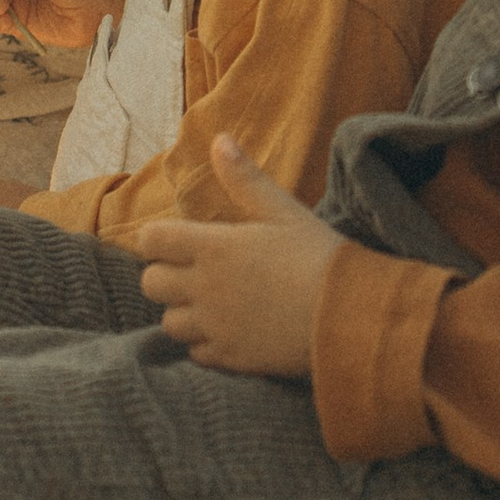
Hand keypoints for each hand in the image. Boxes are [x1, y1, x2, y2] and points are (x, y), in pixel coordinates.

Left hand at [136, 137, 344, 375]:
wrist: (350, 316)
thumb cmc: (319, 257)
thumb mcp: (283, 211)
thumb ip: (245, 178)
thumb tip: (219, 140)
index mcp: (213, 248)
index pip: (151, 240)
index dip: (158, 238)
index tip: (180, 239)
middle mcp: (204, 288)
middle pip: (150, 284)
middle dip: (165, 274)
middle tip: (194, 270)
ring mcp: (215, 327)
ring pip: (168, 323)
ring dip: (183, 312)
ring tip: (212, 303)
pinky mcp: (230, 358)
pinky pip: (196, 353)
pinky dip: (205, 343)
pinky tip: (230, 330)